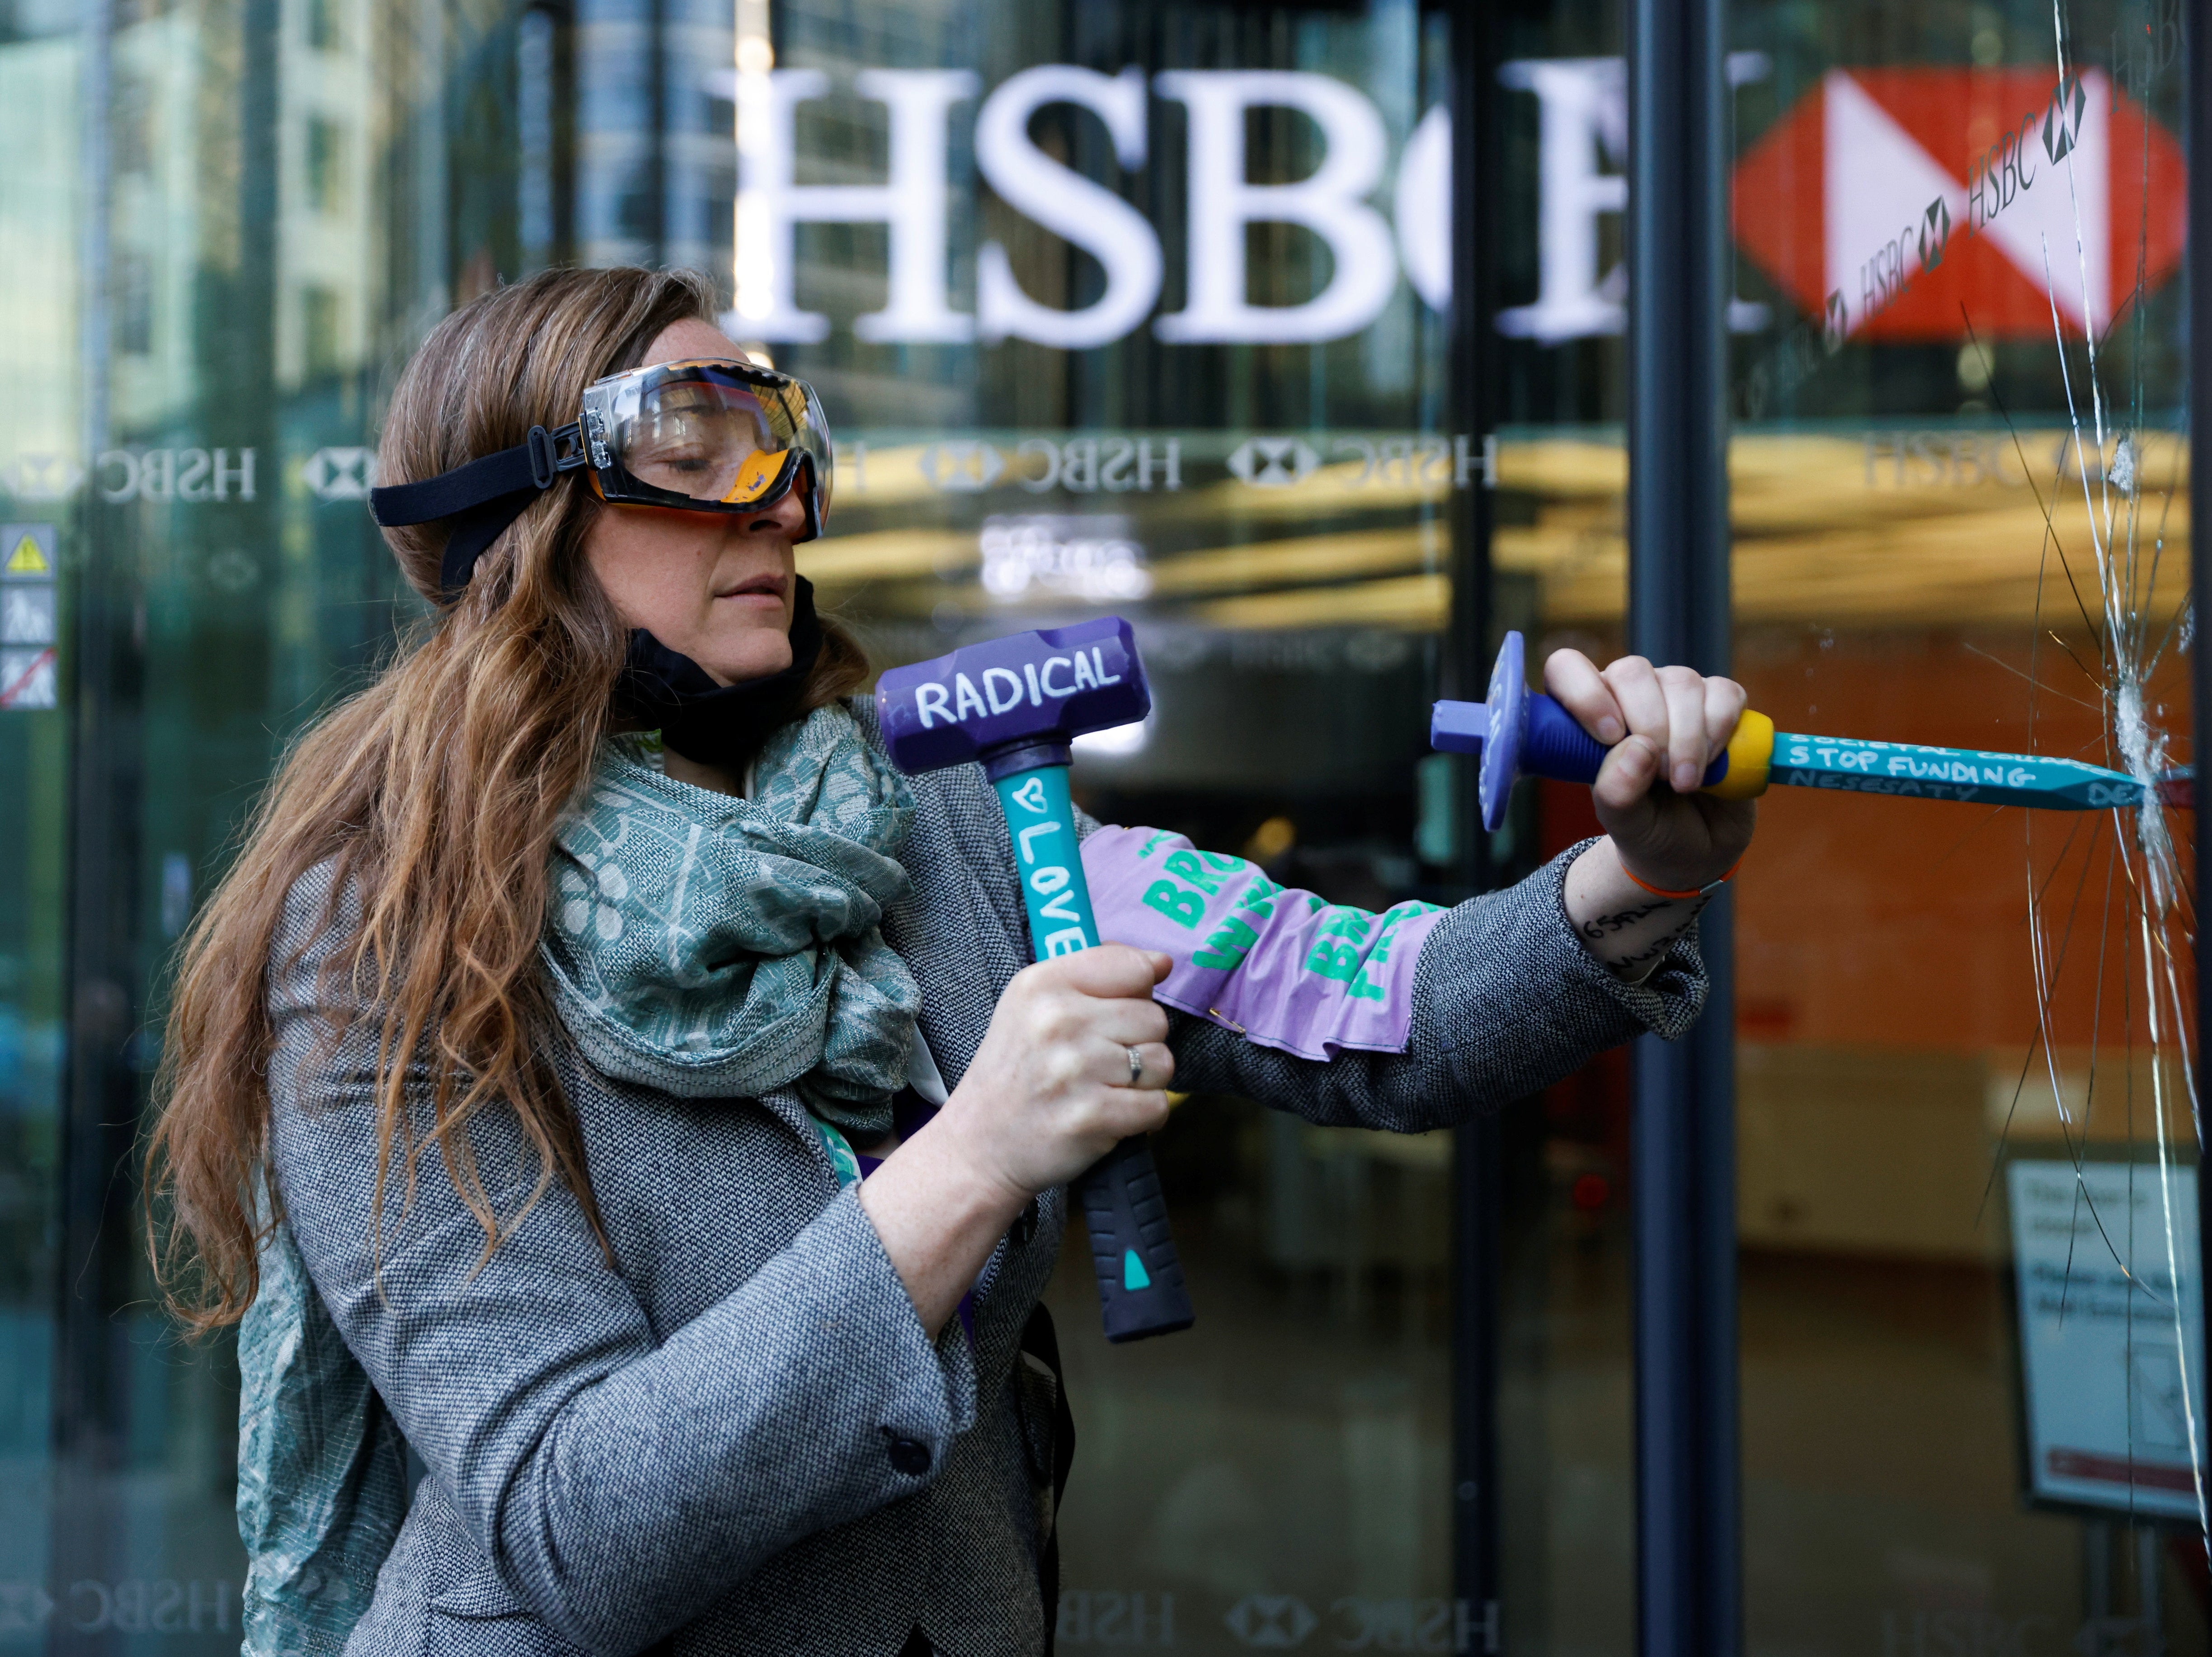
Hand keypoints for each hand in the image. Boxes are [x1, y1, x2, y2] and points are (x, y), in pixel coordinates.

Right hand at [935, 945, 1175, 1203]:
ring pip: (1162, 1062)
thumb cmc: (1017, 1071)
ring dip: (1143, 1081)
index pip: (1133, 967)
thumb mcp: (1035, 1004)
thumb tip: (1162, 962)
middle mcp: (1058, 1020)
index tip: (1114, 1014)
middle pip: (1155, 1018)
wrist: (980, 1144)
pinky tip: (1110, 1115)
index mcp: (1043, 983)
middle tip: (1101, 1062)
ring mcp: (1075, 1069)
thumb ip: (1099, 973)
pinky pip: (1157, 1106)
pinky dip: (1142, 1116)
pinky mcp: (1091, 1116)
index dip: (1137, 993)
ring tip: (1104, 1088)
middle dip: (1139, 1043)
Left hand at [1544, 649, 1755, 892]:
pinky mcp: (1721, 701)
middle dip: (1649, 725)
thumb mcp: (1623, 823)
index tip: (1608, 737)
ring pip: (1681, 682)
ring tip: (1683, 783)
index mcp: (1588, 714)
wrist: (1696, 850)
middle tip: (1659, 775)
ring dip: (1687, 738)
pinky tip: (1712, 765)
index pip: (1567, 668)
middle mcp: (1628, 694)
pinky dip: (1720, 731)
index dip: (1585, 694)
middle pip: (1632, 671)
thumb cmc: (1646, 829)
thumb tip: (1638, 748)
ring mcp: (1676, 692)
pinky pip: (1724, 693)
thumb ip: (1618, 791)